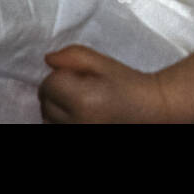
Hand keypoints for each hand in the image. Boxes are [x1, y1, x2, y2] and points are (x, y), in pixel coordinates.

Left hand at [38, 45, 169, 123]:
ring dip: (55, 108)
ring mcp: (78, 133)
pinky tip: (78, 112)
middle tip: (78, 85)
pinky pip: (57, 128)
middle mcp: (77, 123)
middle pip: (45, 104)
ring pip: (48, 119)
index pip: (49, 85)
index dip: (59, 75)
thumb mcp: (102, 62)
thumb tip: (48, 60)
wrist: (148, 109)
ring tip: (79, 100)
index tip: (76, 74)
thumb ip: (73, 56)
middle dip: (55, 91)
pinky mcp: (81, 138)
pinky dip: (61, 120)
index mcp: (83, 100)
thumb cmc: (126, 83)